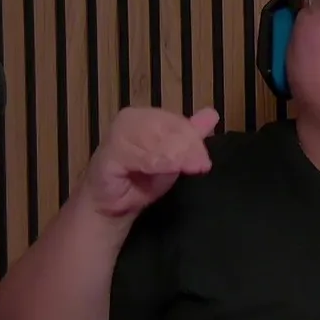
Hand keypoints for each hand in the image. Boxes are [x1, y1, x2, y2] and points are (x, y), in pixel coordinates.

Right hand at [79, 106, 219, 217]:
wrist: (111, 204)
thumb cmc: (141, 180)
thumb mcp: (172, 159)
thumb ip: (190, 137)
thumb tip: (212, 114)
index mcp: (147, 116)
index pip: (176, 121)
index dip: (194, 138)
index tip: (205, 161)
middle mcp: (130, 119)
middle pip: (165, 128)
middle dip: (186, 147)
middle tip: (201, 166)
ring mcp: (116, 135)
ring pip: (150, 139)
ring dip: (171, 155)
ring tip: (186, 168)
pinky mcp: (107, 155)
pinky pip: (132, 155)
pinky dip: (150, 160)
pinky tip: (163, 168)